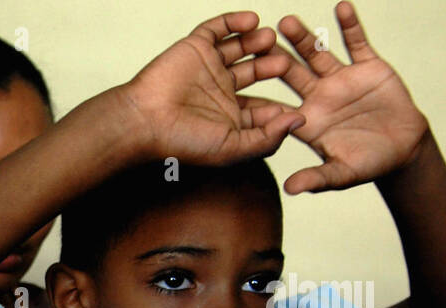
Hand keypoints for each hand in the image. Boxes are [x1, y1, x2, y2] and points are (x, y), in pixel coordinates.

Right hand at [120, 11, 303, 165]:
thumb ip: (268, 138)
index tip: (298, 103)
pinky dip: (235, 21)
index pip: (263, 107)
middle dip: (273, 66)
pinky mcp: (195, 48)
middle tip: (285, 62)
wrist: (145, 121)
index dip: (280, 104)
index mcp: (229, 118)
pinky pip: (218, 28)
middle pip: (256, 72)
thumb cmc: (182, 141)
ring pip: (240, 48)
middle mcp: (221, 91)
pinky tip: (251, 21)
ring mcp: (208, 68)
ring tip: (269, 38)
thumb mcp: (233, 149)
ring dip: (257, 41)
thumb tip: (300, 120)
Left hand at [268, 2, 428, 192]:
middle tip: (257, 40)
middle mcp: (318, 95)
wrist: (403, 148)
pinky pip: (357, 43)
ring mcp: (341, 78)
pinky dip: (350, 26)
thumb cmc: (368, 164)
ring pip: (318, 53)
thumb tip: (290, 190)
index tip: (244, 82)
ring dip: (304, 37)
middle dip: (276, 57)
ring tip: (287, 21)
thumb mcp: (342, 173)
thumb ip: (317, 178)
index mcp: (306, 119)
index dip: (263, 94)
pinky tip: (341, 7)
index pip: (279, 105)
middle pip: (292, 73)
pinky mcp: (367, 66)